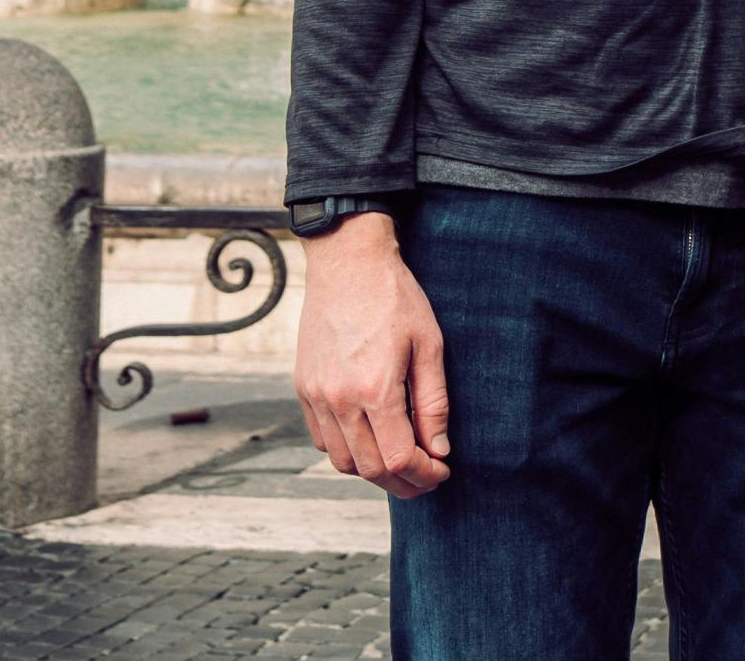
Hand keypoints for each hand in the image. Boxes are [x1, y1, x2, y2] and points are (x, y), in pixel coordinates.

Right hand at [295, 217, 449, 496]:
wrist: (346, 261)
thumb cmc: (394, 297)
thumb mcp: (428, 344)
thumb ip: (433, 403)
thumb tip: (439, 449)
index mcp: (375, 388)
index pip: (399, 458)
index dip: (424, 475)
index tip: (442, 470)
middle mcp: (339, 399)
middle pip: (370, 468)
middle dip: (403, 482)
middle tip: (426, 476)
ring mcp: (316, 395)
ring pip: (342, 461)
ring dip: (373, 471)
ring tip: (399, 460)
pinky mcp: (303, 388)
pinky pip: (322, 439)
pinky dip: (346, 451)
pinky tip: (369, 439)